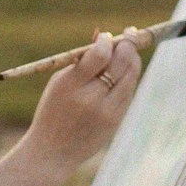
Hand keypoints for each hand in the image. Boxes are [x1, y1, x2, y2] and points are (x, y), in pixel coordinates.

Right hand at [23, 29, 147, 168]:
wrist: (52, 152)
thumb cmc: (53, 111)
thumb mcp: (59, 83)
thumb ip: (81, 61)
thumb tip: (102, 36)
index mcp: (71, 85)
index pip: (99, 55)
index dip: (107, 41)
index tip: (106, 37)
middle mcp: (91, 98)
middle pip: (121, 63)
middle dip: (128, 44)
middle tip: (130, 33)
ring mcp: (107, 112)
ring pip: (131, 76)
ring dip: (132, 59)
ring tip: (128, 51)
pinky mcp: (116, 120)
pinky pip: (129, 92)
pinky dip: (129, 78)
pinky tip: (124, 71)